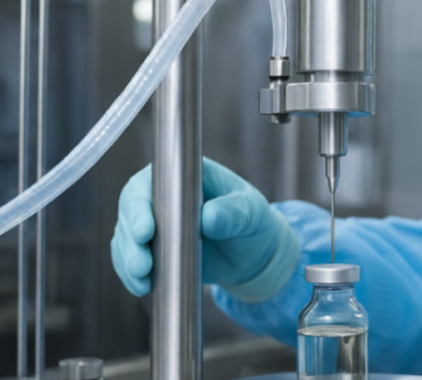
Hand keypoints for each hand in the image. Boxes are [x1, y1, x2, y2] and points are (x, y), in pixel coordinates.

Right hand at [111, 158, 297, 299]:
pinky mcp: (153, 247)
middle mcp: (163, 195)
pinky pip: (131, 257)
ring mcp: (155, 221)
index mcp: (185, 176)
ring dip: (128, 259)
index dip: (141, 205)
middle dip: (131, 239)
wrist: (255, 254)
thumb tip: (209, 217)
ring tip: (142, 281)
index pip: (151, 182)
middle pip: (130, 210)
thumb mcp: (251, 213)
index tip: (145, 231)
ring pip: (126, 236)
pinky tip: (141, 287)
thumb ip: (232, 213)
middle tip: (142, 265)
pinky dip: (131, 273)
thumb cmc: (254, 222)